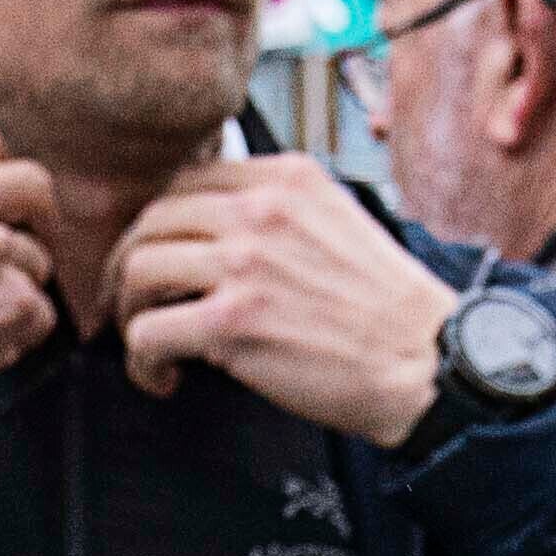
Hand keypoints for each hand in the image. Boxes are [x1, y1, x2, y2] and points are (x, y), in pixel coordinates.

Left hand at [103, 156, 461, 448]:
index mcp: (286, 179)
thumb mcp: (338, 221)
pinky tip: (162, 376)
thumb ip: (279, 211)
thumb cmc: (385, 308)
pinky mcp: (231, 324)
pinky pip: (148, 331)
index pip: (189, 180)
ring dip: (130, 310)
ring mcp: (244, 265)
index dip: (162, 223)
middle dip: (132, 265)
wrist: (425, 361)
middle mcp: (260, 211)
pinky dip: (142, 360)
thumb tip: (217, 228)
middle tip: (134, 301)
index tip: (159, 254)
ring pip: (138, 269)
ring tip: (148, 340)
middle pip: (152, 219)